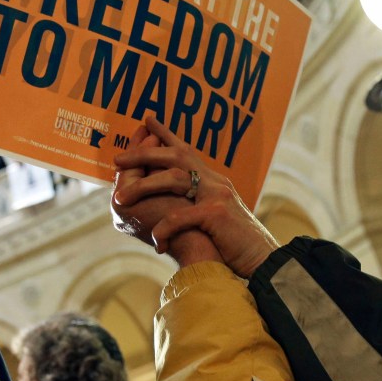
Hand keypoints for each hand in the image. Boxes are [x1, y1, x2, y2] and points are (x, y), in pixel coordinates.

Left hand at [112, 117, 278, 277]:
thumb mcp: (217, 218)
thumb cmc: (238, 244)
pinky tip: (157, 242)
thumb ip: (200, 205)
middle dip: (144, 154)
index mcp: (215, 181)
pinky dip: (164, 229)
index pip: (187, 150)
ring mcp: (217, 195)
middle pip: (176, 155)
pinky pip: (179, 216)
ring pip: (174, 177)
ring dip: (143, 187)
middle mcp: (216, 182)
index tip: (147, 121)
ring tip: (120, 198)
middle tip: (117, 159)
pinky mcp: (216, 214)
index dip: (166, 134)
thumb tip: (175, 205)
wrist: (264, 259)